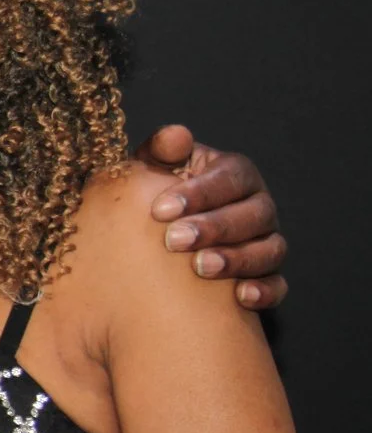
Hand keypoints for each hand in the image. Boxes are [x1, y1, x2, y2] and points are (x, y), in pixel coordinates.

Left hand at [135, 124, 285, 309]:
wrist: (159, 235)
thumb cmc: (158, 196)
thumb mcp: (154, 168)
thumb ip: (162, 151)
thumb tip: (176, 135)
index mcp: (234, 174)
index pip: (228, 178)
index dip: (198, 193)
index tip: (160, 209)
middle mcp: (257, 205)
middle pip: (253, 214)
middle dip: (214, 227)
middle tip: (174, 240)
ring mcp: (266, 240)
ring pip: (269, 249)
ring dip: (237, 259)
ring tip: (201, 268)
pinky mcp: (267, 274)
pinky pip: (278, 284)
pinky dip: (264, 291)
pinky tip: (240, 297)